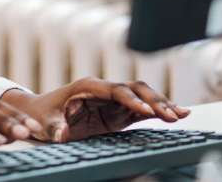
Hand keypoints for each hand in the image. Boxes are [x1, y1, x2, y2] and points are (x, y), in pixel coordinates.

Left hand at [0, 78, 188, 142]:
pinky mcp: (117, 112)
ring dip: (161, 104)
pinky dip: (158, 112)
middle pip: (135, 89)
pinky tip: (176, 115)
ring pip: (143, 97)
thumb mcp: (45, 122)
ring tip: (181, 114)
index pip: (116, 90)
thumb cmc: (42, 114)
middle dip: (154, 100)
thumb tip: (61, 134)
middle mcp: (104, 90)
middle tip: (172, 115)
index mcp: (88, 87)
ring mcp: (113, 101)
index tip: (148, 111)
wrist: (40, 113)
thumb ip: (54, 127)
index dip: (133, 100)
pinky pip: (142, 110)